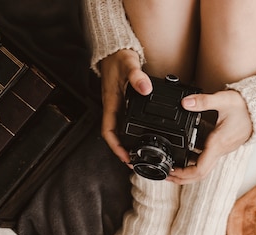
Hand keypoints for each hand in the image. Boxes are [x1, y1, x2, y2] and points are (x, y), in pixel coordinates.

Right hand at [99, 49, 152, 165]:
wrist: (115, 50)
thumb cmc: (118, 58)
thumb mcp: (129, 66)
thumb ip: (137, 77)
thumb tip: (146, 88)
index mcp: (112, 103)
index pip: (109, 132)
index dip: (116, 147)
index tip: (126, 158)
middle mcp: (114, 108)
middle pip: (115, 136)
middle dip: (124, 151)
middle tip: (137, 163)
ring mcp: (119, 107)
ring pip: (120, 131)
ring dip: (128, 144)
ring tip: (141, 154)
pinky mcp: (124, 103)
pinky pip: (126, 122)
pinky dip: (133, 132)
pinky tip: (143, 135)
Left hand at [168, 90, 252, 184]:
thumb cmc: (245, 106)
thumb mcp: (224, 100)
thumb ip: (203, 101)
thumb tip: (185, 103)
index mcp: (217, 144)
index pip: (199, 169)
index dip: (183, 174)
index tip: (170, 171)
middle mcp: (219, 151)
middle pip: (199, 175)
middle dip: (181, 178)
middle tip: (166, 175)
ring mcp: (221, 150)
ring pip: (203, 169)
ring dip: (187, 172)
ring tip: (171, 167)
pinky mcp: (221, 146)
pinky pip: (206, 160)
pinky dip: (193, 161)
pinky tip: (184, 154)